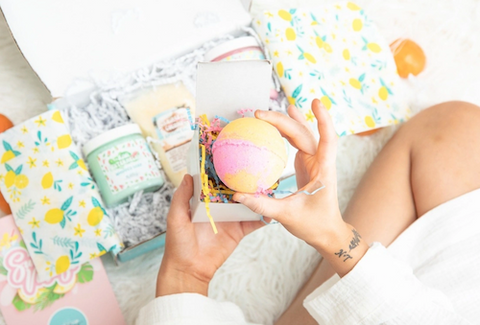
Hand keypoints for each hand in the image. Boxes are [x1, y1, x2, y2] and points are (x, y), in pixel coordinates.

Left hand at [156, 174, 263, 296]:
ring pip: (246, 205)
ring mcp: (230, 220)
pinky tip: (270, 210)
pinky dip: (262, 217)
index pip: (216, 184)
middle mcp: (218, 209)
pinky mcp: (238, 232)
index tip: (233, 161)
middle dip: (244, 183)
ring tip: (267, 188)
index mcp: (203, 203)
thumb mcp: (175, 218)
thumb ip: (181, 197)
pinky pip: (252, 223)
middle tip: (256, 172)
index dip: (223, 174)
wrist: (188, 270)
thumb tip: (188, 176)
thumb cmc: (178, 244)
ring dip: (256, 198)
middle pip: (234, 192)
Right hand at [233, 99, 367, 276]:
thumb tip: (238, 195)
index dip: (323, 119)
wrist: (327, 233)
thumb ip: (262, 205)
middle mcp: (320, 162)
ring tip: (269, 111)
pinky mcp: (307, 165)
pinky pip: (297, 143)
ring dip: (286, 122)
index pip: (327, 139)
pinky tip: (279, 123)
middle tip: (259, 114)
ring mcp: (314, 162)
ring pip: (301, 135)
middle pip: (304, 133)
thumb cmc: (314, 225)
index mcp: (323, 171)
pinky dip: (287, 132)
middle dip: (284, 121)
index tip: (316, 102)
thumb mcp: (287, 216)